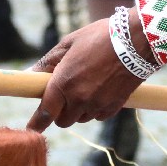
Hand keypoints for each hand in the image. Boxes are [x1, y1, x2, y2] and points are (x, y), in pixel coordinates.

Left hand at [26, 20, 142, 131]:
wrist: (136, 40)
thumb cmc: (99, 37)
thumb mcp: (69, 43)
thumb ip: (48, 62)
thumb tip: (30, 73)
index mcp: (63, 83)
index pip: (45, 113)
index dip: (36, 123)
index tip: (32, 128)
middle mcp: (79, 99)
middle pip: (62, 121)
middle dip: (60, 111)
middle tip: (65, 94)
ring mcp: (97, 105)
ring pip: (81, 118)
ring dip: (79, 109)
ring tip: (87, 85)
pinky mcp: (113, 107)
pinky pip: (98, 116)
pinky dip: (96, 108)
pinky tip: (101, 89)